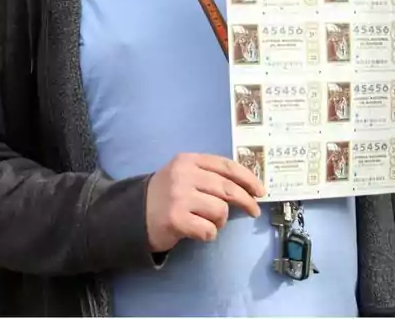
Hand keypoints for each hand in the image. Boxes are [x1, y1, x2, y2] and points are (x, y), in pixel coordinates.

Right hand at [146, 153, 264, 252]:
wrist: (134, 215)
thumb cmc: (166, 195)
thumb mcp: (184, 175)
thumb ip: (209, 175)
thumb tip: (247, 186)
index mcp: (188, 161)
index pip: (226, 166)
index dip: (248, 178)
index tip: (260, 191)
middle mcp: (184, 175)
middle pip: (228, 189)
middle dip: (246, 201)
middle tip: (254, 211)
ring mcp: (179, 197)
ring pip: (220, 210)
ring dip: (219, 221)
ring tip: (207, 221)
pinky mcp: (176, 219)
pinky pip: (209, 230)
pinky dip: (208, 234)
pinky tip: (197, 231)